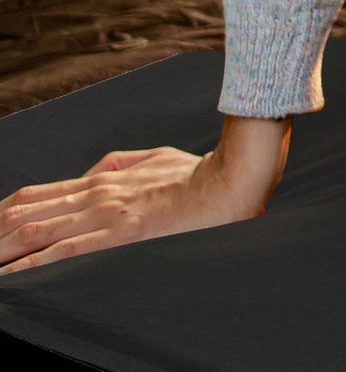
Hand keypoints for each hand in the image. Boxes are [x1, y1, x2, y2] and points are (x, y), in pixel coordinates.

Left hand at [0, 115, 289, 272]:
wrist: (232, 179)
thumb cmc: (199, 173)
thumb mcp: (155, 157)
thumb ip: (123, 163)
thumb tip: (95, 171)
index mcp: (103, 178)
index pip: (35, 197)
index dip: (1, 215)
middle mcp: (95, 193)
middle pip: (23, 214)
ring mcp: (104, 214)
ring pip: (33, 232)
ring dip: (1, 251)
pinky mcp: (120, 234)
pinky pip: (63, 254)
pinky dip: (30, 267)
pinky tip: (10, 278)